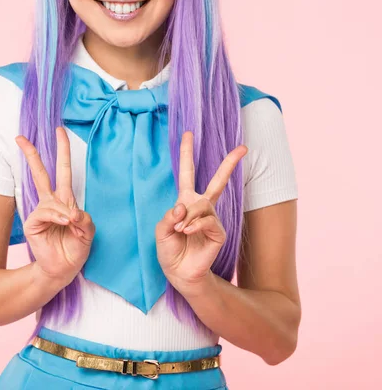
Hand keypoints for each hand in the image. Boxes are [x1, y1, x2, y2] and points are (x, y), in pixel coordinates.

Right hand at [16, 127, 95, 287]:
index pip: (62, 170)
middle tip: (20, 137)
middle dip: (31, 154)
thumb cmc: (75, 248)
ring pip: (51, 200)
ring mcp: (41, 212)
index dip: (62, 150)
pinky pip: (46, 213)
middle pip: (41, 173)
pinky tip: (64, 224)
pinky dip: (57, 217)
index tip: (59, 131)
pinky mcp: (33, 223)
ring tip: (70, 225)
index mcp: (65, 200)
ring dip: (63, 212)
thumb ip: (85, 219)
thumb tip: (71, 213)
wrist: (63, 269)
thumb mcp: (88, 232)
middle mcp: (51, 202)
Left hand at [155, 131, 246, 288]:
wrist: (179, 272)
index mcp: (185, 202)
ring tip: (180, 230)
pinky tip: (187, 232)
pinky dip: (194, 226)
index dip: (186, 153)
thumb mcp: (161, 230)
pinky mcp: (218, 232)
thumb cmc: (169, 250)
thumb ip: (169, 216)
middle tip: (243, 148)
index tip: (188, 133)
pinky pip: (208, 221)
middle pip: (217, 181)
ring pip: (203, 205)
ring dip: (189, 217)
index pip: (187, 173)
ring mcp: (212, 219)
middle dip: (229, 164)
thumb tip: (184, 207)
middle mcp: (201, 207)